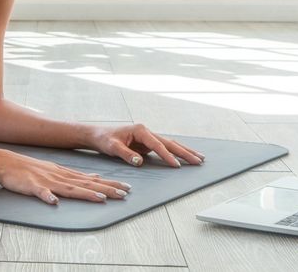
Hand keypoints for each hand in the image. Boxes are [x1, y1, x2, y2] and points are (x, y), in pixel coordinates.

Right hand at [0, 150, 130, 204]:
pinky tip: (54, 202)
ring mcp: (46, 181)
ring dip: (85, 193)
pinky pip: (40, 192)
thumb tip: (94, 180)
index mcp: (65, 173)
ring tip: (101, 198)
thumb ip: (73, 176)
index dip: (109, 184)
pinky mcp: (31, 186)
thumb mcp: (55, 170)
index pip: (91, 180)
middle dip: (106, 189)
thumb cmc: (30, 169)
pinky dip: (48, 196)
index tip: (126, 187)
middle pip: (86, 184)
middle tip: (124, 193)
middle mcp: (59, 176)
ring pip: (69, 188)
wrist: (5, 162)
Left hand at [86, 123, 204, 167]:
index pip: (157, 145)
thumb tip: (140, 162)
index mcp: (140, 130)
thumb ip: (126, 154)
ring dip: (184, 151)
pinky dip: (176, 152)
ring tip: (200, 158)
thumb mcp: (112, 147)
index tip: (177, 166)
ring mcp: (148, 137)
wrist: (98, 135)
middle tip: (199, 160)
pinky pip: (165, 148)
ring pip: (170, 144)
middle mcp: (147, 131)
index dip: (167, 156)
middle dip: (185, 152)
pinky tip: (185, 156)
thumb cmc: (104, 139)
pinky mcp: (147, 143)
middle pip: (170, 142)